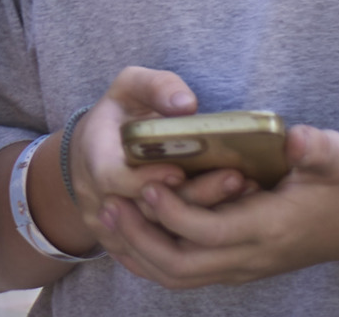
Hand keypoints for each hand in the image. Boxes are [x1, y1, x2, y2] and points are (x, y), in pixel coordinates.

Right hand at [45, 68, 250, 259]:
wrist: (94, 151)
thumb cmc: (118, 116)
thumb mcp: (129, 87)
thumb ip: (156, 87)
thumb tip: (185, 105)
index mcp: (94, 156)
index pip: (112, 178)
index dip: (145, 178)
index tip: (181, 170)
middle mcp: (99, 198)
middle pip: (145, 211)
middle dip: (192, 198)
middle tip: (236, 179)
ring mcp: (113, 227)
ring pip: (159, 236)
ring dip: (203, 220)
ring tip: (244, 195)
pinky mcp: (131, 244)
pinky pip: (164, 250)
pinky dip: (197, 237)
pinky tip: (231, 219)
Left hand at [94, 120, 338, 289]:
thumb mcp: (337, 157)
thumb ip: (317, 148)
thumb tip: (298, 139)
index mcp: (271, 228)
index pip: (210, 233)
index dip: (174, 212)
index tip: (147, 182)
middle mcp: (252, 257)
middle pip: (182, 264)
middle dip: (140, 237)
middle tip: (108, 203)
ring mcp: (243, 268)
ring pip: (178, 276)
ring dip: (138, 251)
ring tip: (107, 217)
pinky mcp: (236, 268)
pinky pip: (185, 275)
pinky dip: (151, 262)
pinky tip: (127, 237)